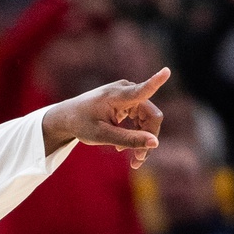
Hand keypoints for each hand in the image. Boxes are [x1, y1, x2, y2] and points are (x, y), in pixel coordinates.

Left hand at [41, 67, 168, 167]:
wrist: (67, 116)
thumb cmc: (81, 124)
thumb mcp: (102, 136)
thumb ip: (128, 139)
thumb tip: (155, 143)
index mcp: (117, 95)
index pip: (142, 90)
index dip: (156, 82)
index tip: (166, 71)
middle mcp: (126, 90)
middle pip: (151, 116)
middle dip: (148, 138)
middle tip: (138, 162)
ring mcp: (129, 95)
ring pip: (148, 119)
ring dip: (143, 139)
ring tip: (133, 160)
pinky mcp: (129, 101)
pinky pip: (141, 119)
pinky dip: (137, 134)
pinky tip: (124, 147)